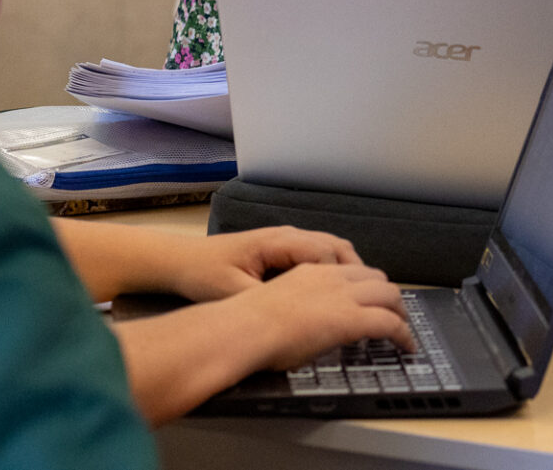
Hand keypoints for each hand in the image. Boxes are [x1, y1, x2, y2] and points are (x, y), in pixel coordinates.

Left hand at [169, 226, 362, 301]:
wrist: (182, 260)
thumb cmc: (204, 273)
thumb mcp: (233, 292)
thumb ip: (264, 300)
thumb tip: (295, 317)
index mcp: (280, 243)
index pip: (327, 254)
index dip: (345, 278)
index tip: (357, 303)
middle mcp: (289, 236)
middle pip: (338, 247)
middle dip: (358, 274)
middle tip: (371, 302)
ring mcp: (287, 240)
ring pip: (332, 249)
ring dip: (349, 271)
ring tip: (361, 299)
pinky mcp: (282, 250)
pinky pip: (320, 254)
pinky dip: (335, 270)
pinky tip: (334, 294)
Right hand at [226, 263, 414, 370]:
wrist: (245, 328)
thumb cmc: (248, 323)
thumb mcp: (278, 303)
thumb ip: (297, 305)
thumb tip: (303, 323)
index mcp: (312, 271)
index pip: (352, 270)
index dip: (368, 284)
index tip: (371, 297)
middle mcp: (332, 278)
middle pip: (377, 278)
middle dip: (389, 295)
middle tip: (395, 312)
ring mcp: (344, 296)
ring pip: (389, 294)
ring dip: (400, 311)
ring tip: (404, 327)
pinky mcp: (351, 318)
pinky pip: (390, 323)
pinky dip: (403, 333)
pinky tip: (406, 345)